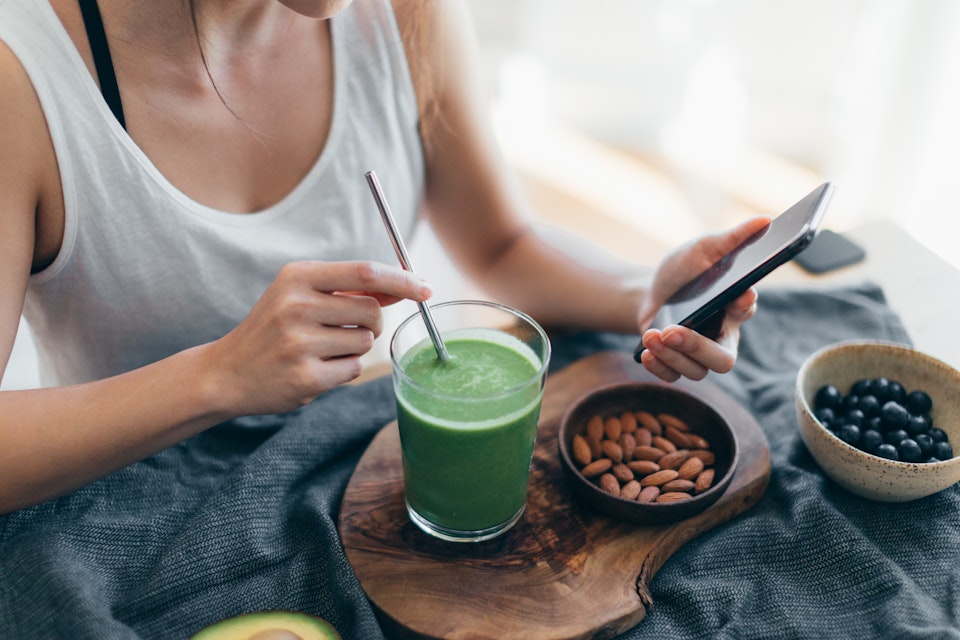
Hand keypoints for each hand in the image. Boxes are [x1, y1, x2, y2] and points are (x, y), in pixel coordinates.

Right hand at [203, 261, 430, 414]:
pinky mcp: (305, 377)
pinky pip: (354, 370)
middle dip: (373, 321)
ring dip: (354, 348)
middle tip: (347, 328)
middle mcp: (296, 305)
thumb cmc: (274, 328)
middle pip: (372, 310)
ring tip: (320, 349)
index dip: (401, 280)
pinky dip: (344, 370)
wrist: (227, 372)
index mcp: (297, 276)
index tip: (426, 288)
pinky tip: (314, 368)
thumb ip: (353, 289)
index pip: (365, 272)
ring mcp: (299, 343)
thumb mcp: (302, 295)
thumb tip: (408, 284)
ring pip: (365, 342)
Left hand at [636, 216, 770, 381]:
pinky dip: (659, 368)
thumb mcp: (704, 249)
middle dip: (696, 347)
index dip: (744, 306)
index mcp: (735, 308)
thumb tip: (765, 220)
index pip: (746, 311)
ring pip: (696, 371)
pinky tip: (646, 353)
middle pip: (723, 359)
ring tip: (651, 335)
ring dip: (671, 355)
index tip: (738, 296)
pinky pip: (673, 377)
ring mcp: (699, 355)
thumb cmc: (685, 270)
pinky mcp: (676, 363)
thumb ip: (733, 239)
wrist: (650, 290)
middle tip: (672, 331)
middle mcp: (721, 335)